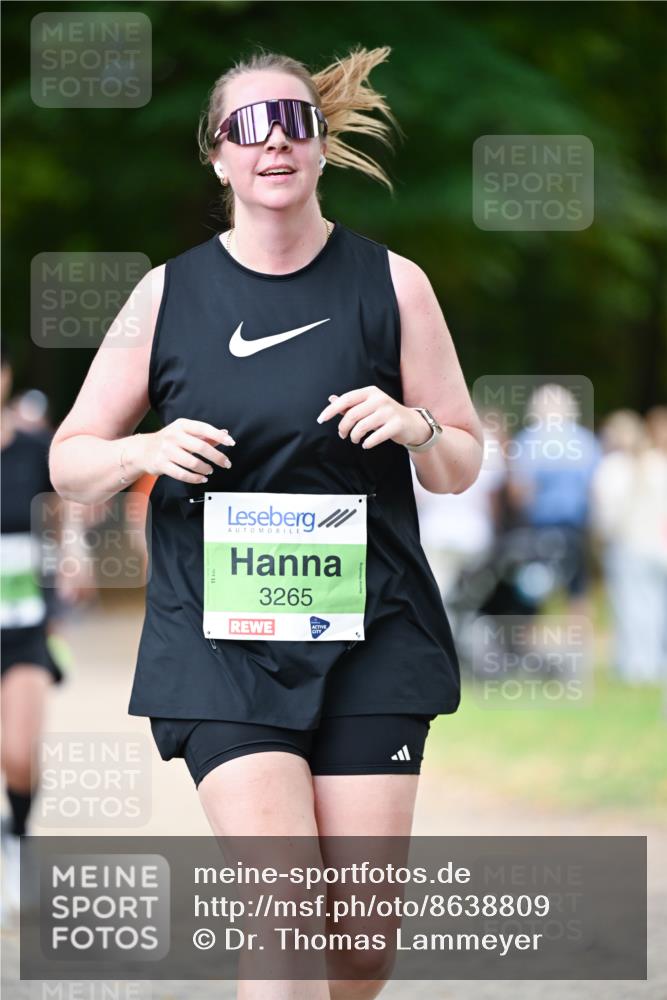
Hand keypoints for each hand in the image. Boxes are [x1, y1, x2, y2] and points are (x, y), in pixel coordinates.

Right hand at [140, 418, 235, 483]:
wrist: (142, 450)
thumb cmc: (168, 440)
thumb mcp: (185, 432)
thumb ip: (204, 434)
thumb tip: (225, 434)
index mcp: (181, 425)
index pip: (204, 428)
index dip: (219, 436)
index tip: (231, 443)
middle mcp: (173, 436)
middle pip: (201, 447)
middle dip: (217, 457)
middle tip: (226, 463)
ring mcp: (166, 451)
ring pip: (192, 463)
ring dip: (205, 468)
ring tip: (210, 470)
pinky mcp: (161, 464)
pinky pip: (182, 474)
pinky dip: (195, 478)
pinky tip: (201, 479)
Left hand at [316, 387, 431, 449]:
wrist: (412, 423)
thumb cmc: (386, 414)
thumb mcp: (368, 406)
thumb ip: (350, 404)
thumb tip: (331, 399)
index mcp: (370, 392)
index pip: (346, 399)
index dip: (331, 410)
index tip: (321, 419)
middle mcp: (379, 399)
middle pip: (352, 414)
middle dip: (343, 428)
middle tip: (343, 435)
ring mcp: (389, 411)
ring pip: (362, 426)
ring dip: (354, 436)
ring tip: (355, 439)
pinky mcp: (396, 424)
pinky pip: (376, 436)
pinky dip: (367, 443)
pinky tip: (366, 444)